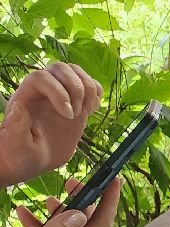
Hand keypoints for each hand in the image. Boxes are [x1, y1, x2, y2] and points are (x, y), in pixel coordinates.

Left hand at [0, 63, 102, 186]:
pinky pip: (89, 85)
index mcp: (26, 95)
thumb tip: (17, 107)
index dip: (58, 92)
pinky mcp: (76, 101)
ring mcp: (61, 93)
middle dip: (76, 88)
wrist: (35, 158)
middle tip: (79, 114)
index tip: (69, 117)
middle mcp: (43, 90)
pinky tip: (92, 110)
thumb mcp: (17, 146)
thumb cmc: (22, 154)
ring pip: (76, 72)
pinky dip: (96, 94)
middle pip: (61, 68)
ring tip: (87, 112)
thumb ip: (15, 128)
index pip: (42, 77)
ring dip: (89, 89)